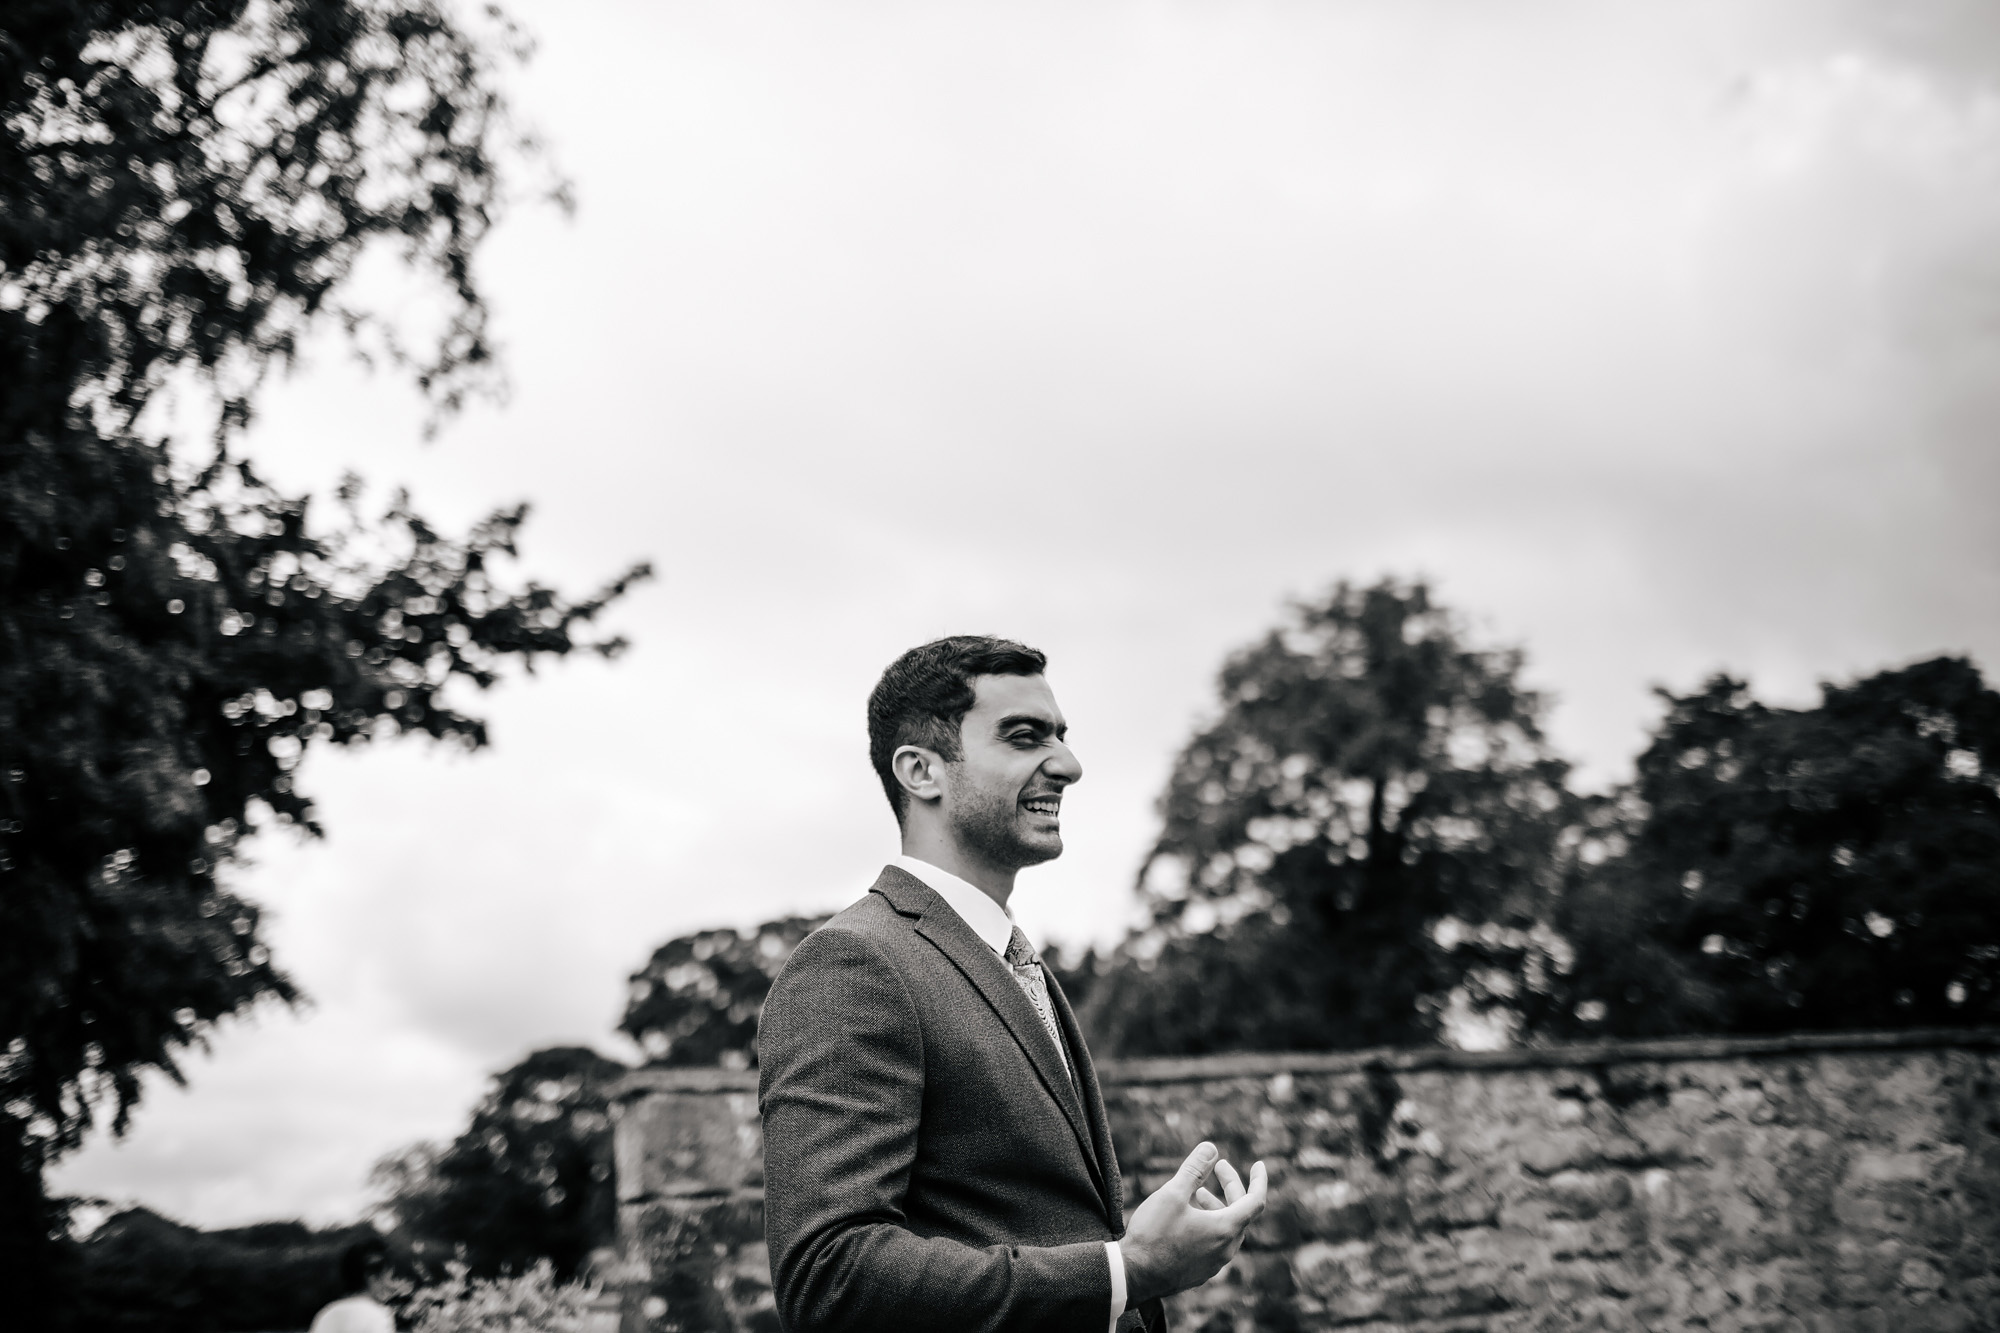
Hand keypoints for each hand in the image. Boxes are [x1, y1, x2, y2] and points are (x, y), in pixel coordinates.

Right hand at [1119, 1141, 1267, 1304]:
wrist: (1133, 1275)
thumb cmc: (1153, 1234)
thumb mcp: (1172, 1194)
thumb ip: (1195, 1169)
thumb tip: (1211, 1148)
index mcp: (1225, 1229)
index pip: (1255, 1201)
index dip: (1259, 1180)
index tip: (1259, 1165)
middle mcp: (1226, 1249)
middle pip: (1240, 1213)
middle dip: (1231, 1187)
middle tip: (1217, 1167)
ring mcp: (1214, 1264)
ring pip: (1227, 1229)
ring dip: (1218, 1207)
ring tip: (1198, 1193)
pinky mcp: (1200, 1273)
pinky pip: (1215, 1244)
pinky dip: (1210, 1224)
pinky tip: (1188, 1218)